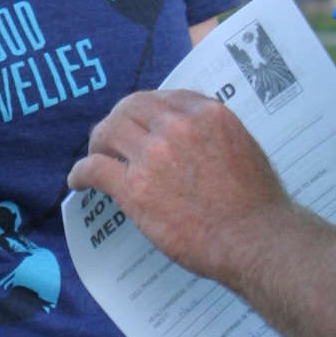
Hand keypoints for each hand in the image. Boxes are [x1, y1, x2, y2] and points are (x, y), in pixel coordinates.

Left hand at [68, 89, 288, 286]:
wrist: (254, 239)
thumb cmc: (257, 203)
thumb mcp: (244, 148)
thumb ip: (214, 134)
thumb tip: (194, 138)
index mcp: (207, 114)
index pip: (165, 97)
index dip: (147, 109)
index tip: (140, 120)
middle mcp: (177, 126)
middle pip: (131, 107)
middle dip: (118, 119)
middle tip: (112, 136)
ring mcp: (154, 155)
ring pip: (109, 131)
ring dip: (98, 142)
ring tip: (96, 154)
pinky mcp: (135, 187)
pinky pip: (95, 168)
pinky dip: (80, 173)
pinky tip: (78, 181)